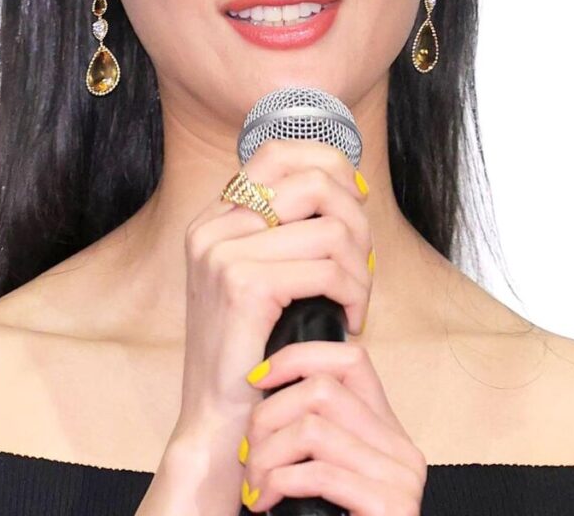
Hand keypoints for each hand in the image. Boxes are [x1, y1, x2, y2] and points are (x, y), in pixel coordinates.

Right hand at [169, 138, 372, 504]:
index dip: (328, 162)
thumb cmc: (252, 353)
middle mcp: (212, 227)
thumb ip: (287, 231)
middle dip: (356, 219)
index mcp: (215, 219)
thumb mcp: (261, 277)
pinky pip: (327, 267)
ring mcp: (223, 253)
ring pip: (330, 227)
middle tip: (361, 264)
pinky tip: (351, 317)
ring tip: (356, 298)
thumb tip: (348, 185)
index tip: (356, 198)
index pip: (277, 152)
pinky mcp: (243, 285)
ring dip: (361, 266)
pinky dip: (355, 292)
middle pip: (312, 180)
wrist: (218, 422)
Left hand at [239, 339, 426, 514]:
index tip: (256, 380)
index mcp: (385, 429)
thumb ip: (309, 429)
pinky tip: (264, 502)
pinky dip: (279, 482)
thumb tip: (262, 383)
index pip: (351, 358)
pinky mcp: (392, 506)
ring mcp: (402, 477)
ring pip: (313, 427)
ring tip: (253, 485)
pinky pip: (320, 473)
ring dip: (266, 455)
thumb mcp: (317, 469)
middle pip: (322, 388)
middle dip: (268, 415)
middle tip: (247, 454)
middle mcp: (401, 446)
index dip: (297, 357)